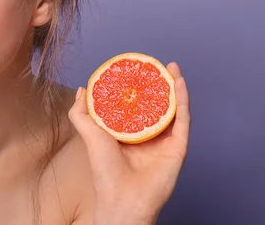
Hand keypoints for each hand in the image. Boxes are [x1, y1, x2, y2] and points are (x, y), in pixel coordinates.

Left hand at [68, 62, 190, 224]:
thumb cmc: (105, 171)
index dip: (136, 86)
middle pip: (156, 103)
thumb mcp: (90, 135)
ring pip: (173, 108)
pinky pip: (183, 119)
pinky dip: (183, 99)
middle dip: (157, 83)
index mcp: (129, 133)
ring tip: (171, 66)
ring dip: (174, 86)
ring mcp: (164, 140)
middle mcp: (148, 135)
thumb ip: (81, 113)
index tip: (135, 68)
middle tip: (155, 64)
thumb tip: (83, 89)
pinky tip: (179, 82)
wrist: (122, 199)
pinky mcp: (178, 147)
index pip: (135, 104)